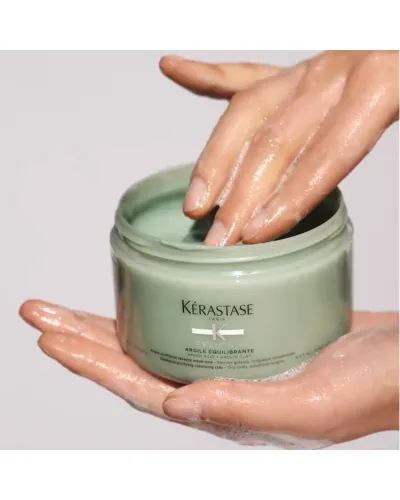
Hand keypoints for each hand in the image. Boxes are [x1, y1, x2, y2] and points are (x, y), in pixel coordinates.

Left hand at [20, 300, 398, 447]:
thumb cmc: (375, 388)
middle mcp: (220, 384)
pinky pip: (190, 317)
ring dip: (111, 320)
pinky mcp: (248, 330)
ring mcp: (232, 356)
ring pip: (155, 338)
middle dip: (82, 338)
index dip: (89, 362)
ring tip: (72, 304)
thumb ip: (244, 411)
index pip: (138, 386)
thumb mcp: (313, 407)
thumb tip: (173, 407)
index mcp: (227, 409)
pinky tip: (145, 286)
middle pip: (134, 360)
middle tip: (40, 311)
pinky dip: (159, 302)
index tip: (48, 336)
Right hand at [160, 51, 398, 244]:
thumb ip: (376, 147)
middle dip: (242, 196)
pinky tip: (173, 70)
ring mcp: (306, 70)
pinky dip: (204, 76)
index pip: (326, 153)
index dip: (289, 198)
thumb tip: (346, 209)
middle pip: (275, 141)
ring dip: (216, 160)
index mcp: (379, 84)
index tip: (255, 235)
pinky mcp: (291, 74)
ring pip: (247, 113)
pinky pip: (242, 76)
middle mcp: (334, 73)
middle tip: (219, 241)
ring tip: (195, 201)